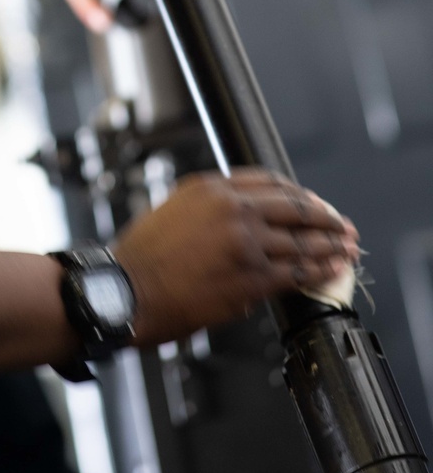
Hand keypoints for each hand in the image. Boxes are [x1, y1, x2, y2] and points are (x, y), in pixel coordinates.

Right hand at [113, 171, 359, 345]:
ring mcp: (243, 243)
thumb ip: (212, 208)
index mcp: (211, 187)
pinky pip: (295, 272)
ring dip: (330, 246)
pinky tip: (331, 271)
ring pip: (301, 241)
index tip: (315, 205)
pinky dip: (319, 271)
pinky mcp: (249, 278)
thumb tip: (246, 219)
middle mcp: (231, 209)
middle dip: (326, 218)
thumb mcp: (174, 210)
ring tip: (347, 250)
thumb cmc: (142, 257)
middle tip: (343, 227)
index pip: (271, 182)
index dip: (300, 194)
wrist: (125, 290)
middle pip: (295, 207)